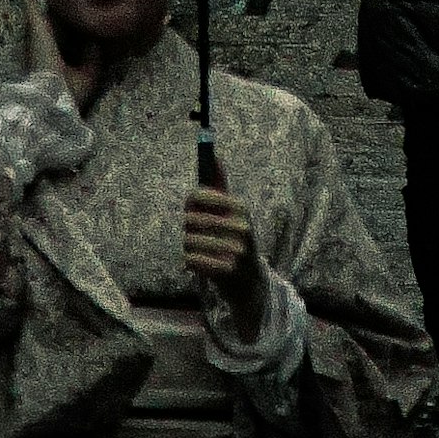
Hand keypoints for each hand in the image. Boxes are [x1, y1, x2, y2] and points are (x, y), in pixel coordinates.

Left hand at [181, 163, 269, 331]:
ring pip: (189, 241)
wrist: (251, 282)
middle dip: (188, 227)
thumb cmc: (236, 240)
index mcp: (242, 208)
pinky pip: (192, 260)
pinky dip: (190, 261)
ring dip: (188, 246)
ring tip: (195, 249)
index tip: (191, 208)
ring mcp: (236, 251)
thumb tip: (215, 155)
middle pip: (191, 219)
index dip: (191, 202)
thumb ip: (221, 185)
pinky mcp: (227, 272)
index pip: (200, 195)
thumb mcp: (233, 212)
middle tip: (192, 232)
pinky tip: (196, 262)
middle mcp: (242, 228)